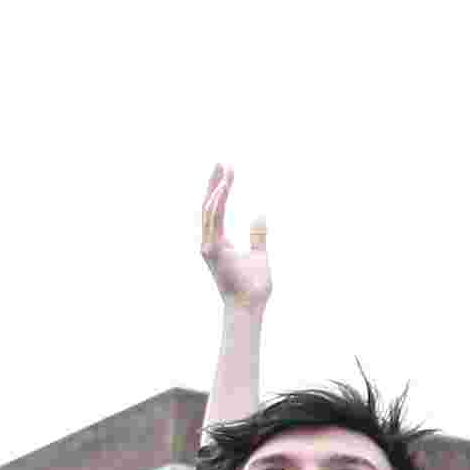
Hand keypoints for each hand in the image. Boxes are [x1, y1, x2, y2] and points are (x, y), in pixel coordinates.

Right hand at [198, 165, 271, 311]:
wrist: (249, 307)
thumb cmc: (254, 288)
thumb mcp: (260, 256)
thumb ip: (258, 235)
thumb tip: (260, 214)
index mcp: (219, 243)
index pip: (216, 211)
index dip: (220, 190)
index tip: (227, 172)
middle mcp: (210, 242)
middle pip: (208, 206)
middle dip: (214, 183)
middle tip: (222, 162)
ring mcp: (209, 246)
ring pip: (209, 210)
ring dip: (217, 188)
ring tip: (226, 170)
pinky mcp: (212, 250)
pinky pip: (213, 220)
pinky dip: (217, 202)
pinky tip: (225, 187)